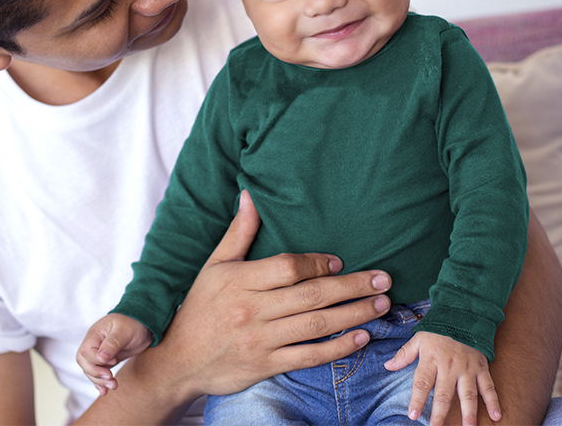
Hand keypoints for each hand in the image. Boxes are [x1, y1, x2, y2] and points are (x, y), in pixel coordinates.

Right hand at [77, 313, 152, 394]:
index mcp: (94, 335)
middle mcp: (94, 344)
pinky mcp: (108, 360)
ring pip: (91, 370)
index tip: (113, 362)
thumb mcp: (123, 331)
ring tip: (113, 386)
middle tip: (110, 379)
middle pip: (84, 363)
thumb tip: (101, 357)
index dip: (96, 361)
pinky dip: (100, 383)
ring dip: (100, 381)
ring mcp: (100, 353)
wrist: (144, 323)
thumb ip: (112, 343)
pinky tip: (104, 392)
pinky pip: (99, 373)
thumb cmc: (133, 322)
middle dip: (96, 374)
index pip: (85, 352)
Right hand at [140, 191, 391, 396]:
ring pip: (315, 326)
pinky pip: (308, 356)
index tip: (339, 262)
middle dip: (352, 287)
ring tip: (382, 305)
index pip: (287, 268)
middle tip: (383, 280)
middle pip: (310, 295)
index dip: (317, 264)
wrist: (178, 361)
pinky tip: (361, 338)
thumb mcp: (213, 266)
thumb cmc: (198, 310)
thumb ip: (238, 233)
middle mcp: (250, 310)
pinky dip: (337, 348)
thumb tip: (250, 195)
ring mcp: (259, 340)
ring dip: (354, 315)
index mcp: (238, 280)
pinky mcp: (265, 366)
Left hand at [386, 331, 500, 425]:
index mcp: (432, 359)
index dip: (417, 400)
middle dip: (440, 414)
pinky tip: (496, 416)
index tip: (412, 416)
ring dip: (469, 413)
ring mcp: (467, 368)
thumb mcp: (419, 339)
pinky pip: (489, 387)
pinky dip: (494, 402)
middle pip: (444, 394)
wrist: (464, 315)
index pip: (422, 383)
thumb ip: (404, 354)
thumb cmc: (439, 329)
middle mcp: (450, 366)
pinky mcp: (482, 368)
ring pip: (468, 394)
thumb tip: (387, 366)